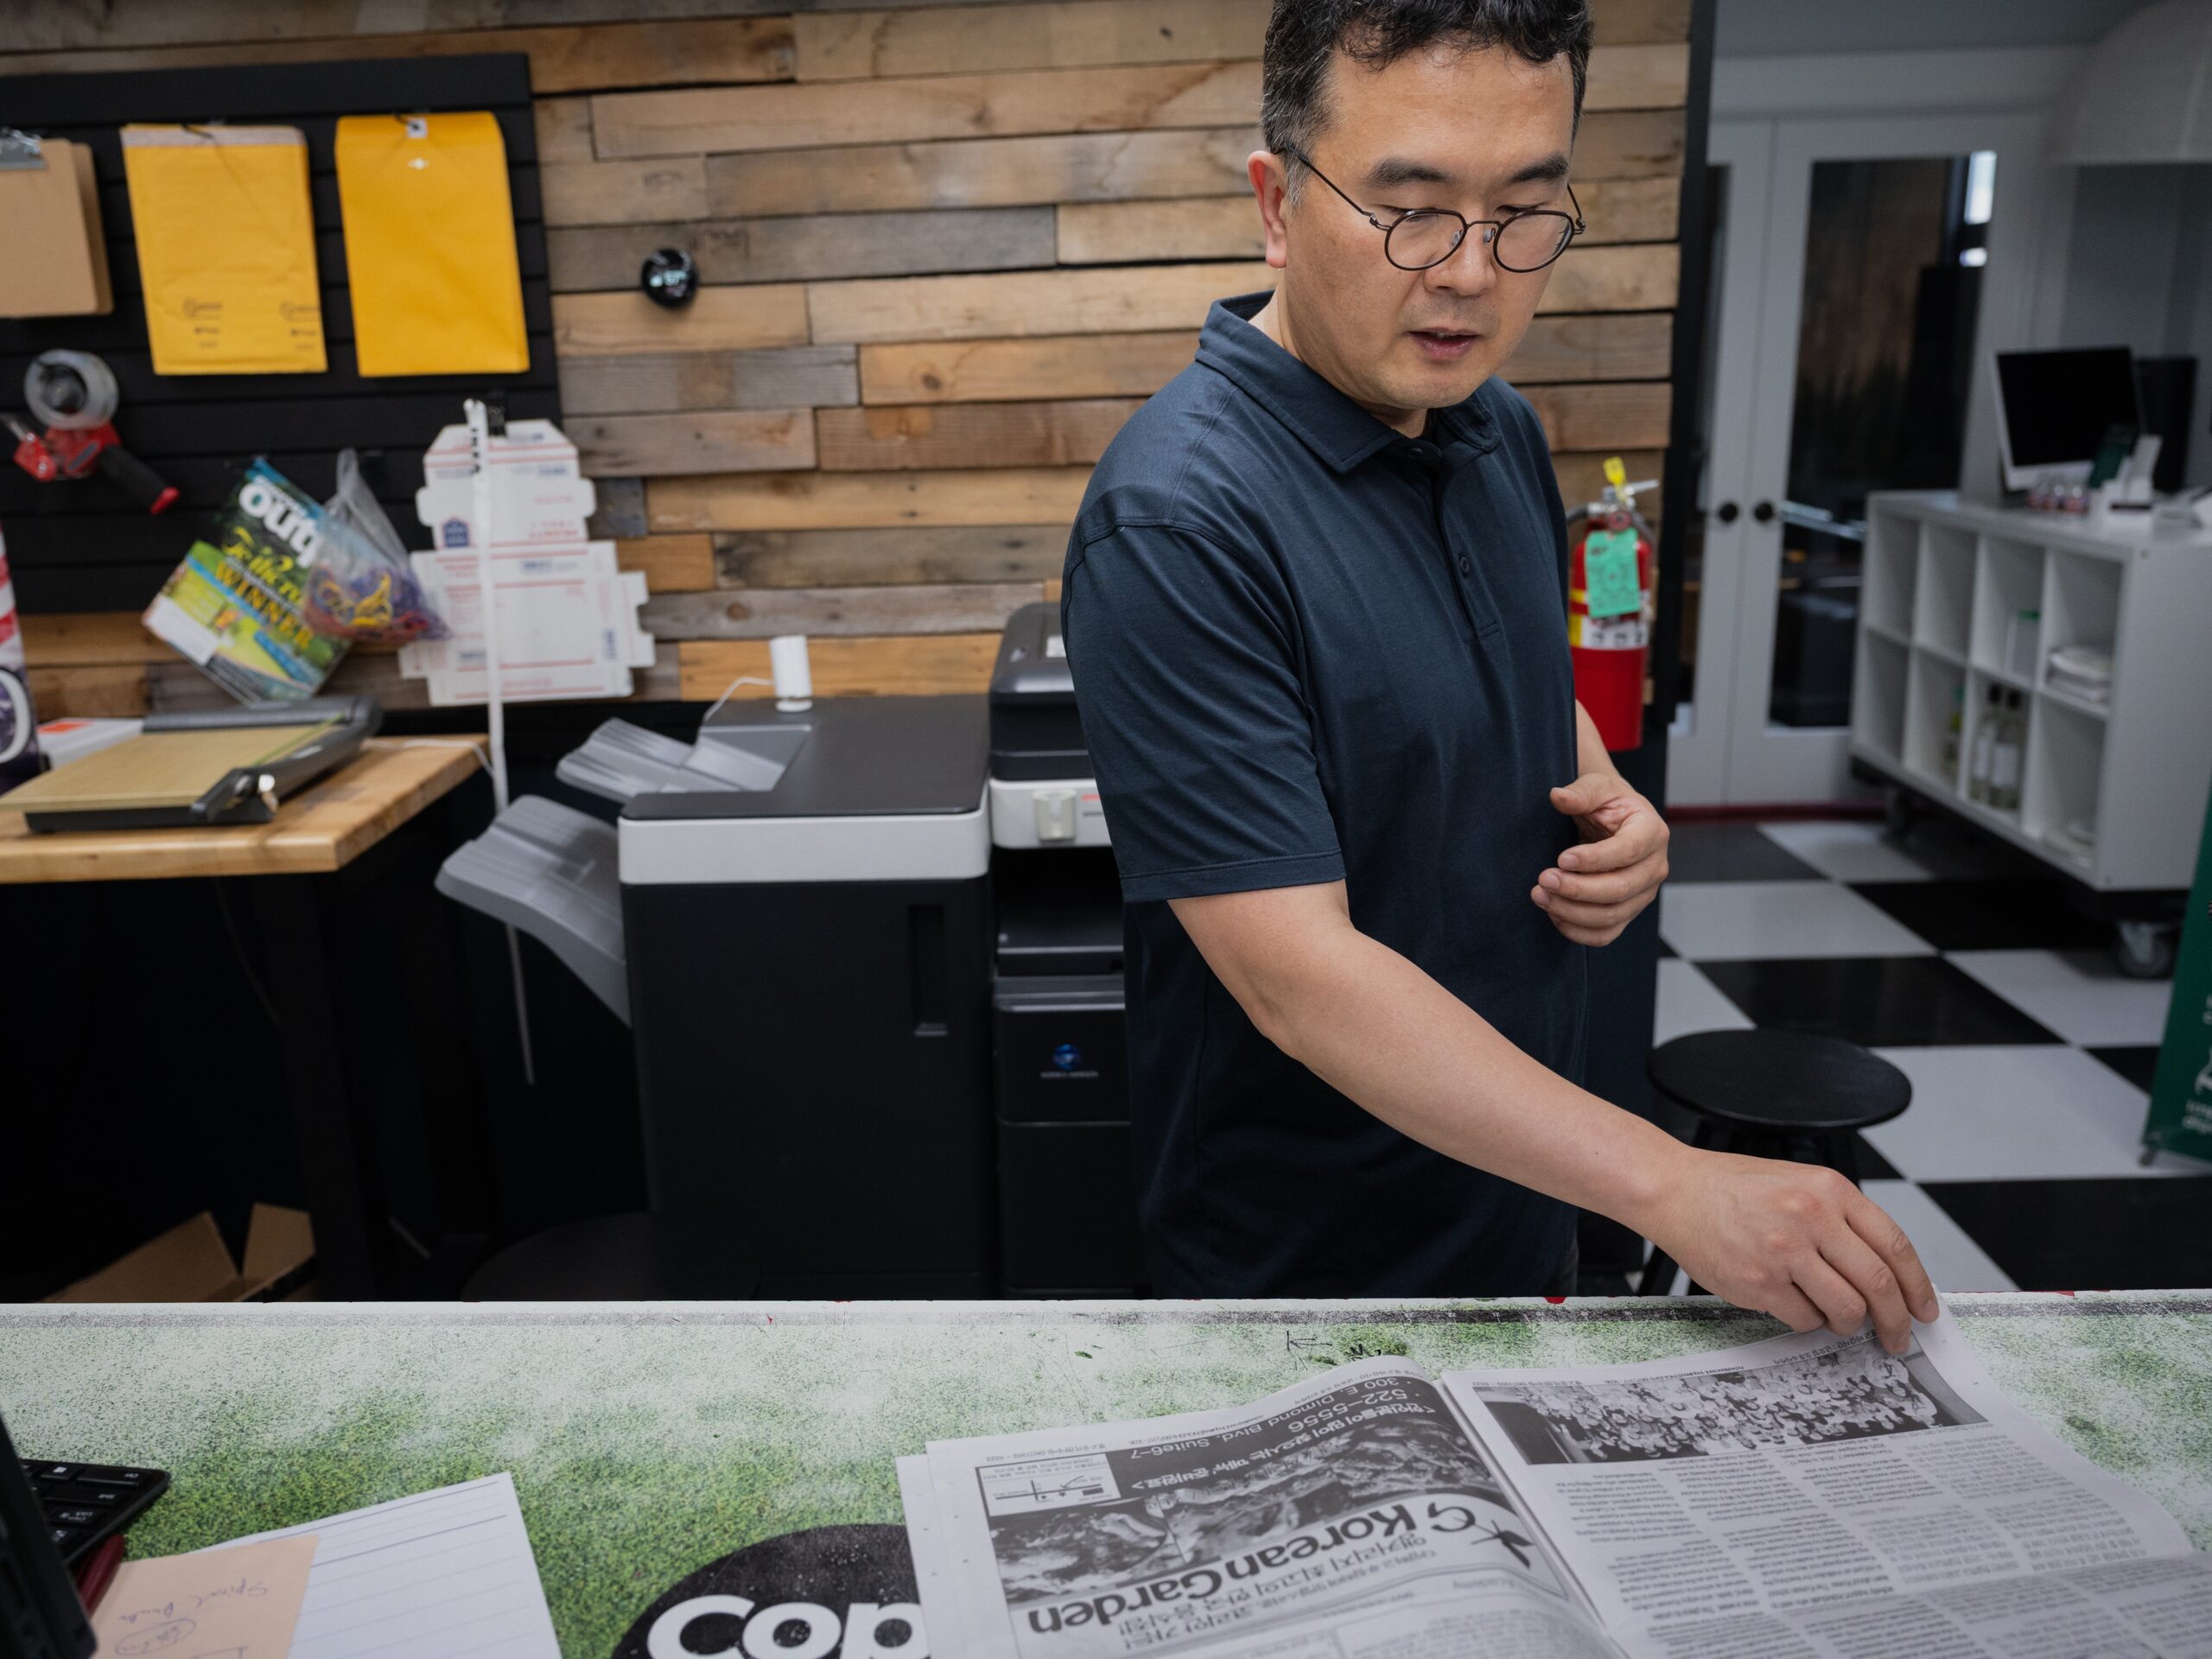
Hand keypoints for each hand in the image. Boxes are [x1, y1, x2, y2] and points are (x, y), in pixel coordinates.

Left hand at [1532, 771, 1668, 944]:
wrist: (1613, 820)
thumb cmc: (1607, 803)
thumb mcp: (1597, 787)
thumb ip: (1581, 792)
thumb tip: (1558, 797)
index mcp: (1652, 832)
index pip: (1628, 852)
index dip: (1595, 859)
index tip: (1561, 858)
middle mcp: (1655, 867)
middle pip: (1620, 889)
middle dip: (1577, 889)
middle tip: (1543, 879)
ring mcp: (1643, 893)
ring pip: (1611, 916)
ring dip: (1571, 911)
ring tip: (1540, 895)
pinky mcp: (1628, 912)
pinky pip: (1605, 934)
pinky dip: (1577, 931)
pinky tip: (1553, 913)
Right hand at [1642, 1149, 1940, 1352]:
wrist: (1673, 1189)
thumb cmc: (1732, 1188)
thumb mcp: (1798, 1183)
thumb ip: (1840, 1219)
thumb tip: (1884, 1274)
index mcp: (1829, 1189)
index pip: (1895, 1245)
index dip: (1918, 1285)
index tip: (1924, 1309)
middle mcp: (1810, 1217)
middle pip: (1878, 1284)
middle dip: (1896, 1320)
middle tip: (1897, 1336)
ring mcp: (1784, 1251)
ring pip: (1846, 1308)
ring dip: (1848, 1323)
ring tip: (1837, 1318)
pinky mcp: (1758, 1281)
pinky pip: (1804, 1319)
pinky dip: (1807, 1320)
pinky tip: (1793, 1304)